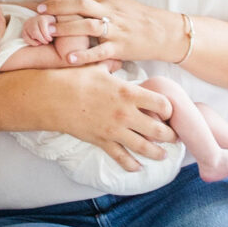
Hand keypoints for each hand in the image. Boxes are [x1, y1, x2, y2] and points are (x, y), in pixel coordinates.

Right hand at [21, 9, 57, 46]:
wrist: (45, 22)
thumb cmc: (52, 24)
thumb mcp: (56, 23)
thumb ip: (57, 27)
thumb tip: (53, 31)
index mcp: (42, 17)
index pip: (42, 27)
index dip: (46, 35)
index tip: (50, 39)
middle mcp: (33, 20)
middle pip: (35, 32)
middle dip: (41, 39)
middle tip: (47, 42)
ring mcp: (27, 25)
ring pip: (30, 35)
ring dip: (37, 41)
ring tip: (43, 42)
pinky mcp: (23, 30)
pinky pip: (25, 38)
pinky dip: (31, 42)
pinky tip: (37, 43)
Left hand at [32, 0, 163, 65]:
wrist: (165, 32)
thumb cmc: (139, 17)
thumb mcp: (117, 2)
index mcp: (106, 0)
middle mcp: (109, 12)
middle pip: (81, 4)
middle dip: (58, 5)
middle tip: (40, 9)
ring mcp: (115, 30)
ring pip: (89, 26)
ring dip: (68, 28)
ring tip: (50, 31)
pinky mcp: (120, 48)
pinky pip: (101, 52)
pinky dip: (85, 56)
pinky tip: (69, 59)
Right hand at [44, 68, 175, 169]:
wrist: (53, 97)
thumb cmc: (75, 79)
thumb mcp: (97, 67)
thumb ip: (112, 65)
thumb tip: (117, 59)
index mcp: (128, 92)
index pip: (161, 103)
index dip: (168, 109)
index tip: (168, 111)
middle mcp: (126, 113)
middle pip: (158, 129)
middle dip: (170, 135)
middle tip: (174, 136)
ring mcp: (114, 130)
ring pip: (144, 147)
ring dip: (157, 153)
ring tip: (163, 155)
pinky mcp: (102, 141)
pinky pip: (121, 157)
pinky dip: (131, 165)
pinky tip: (138, 167)